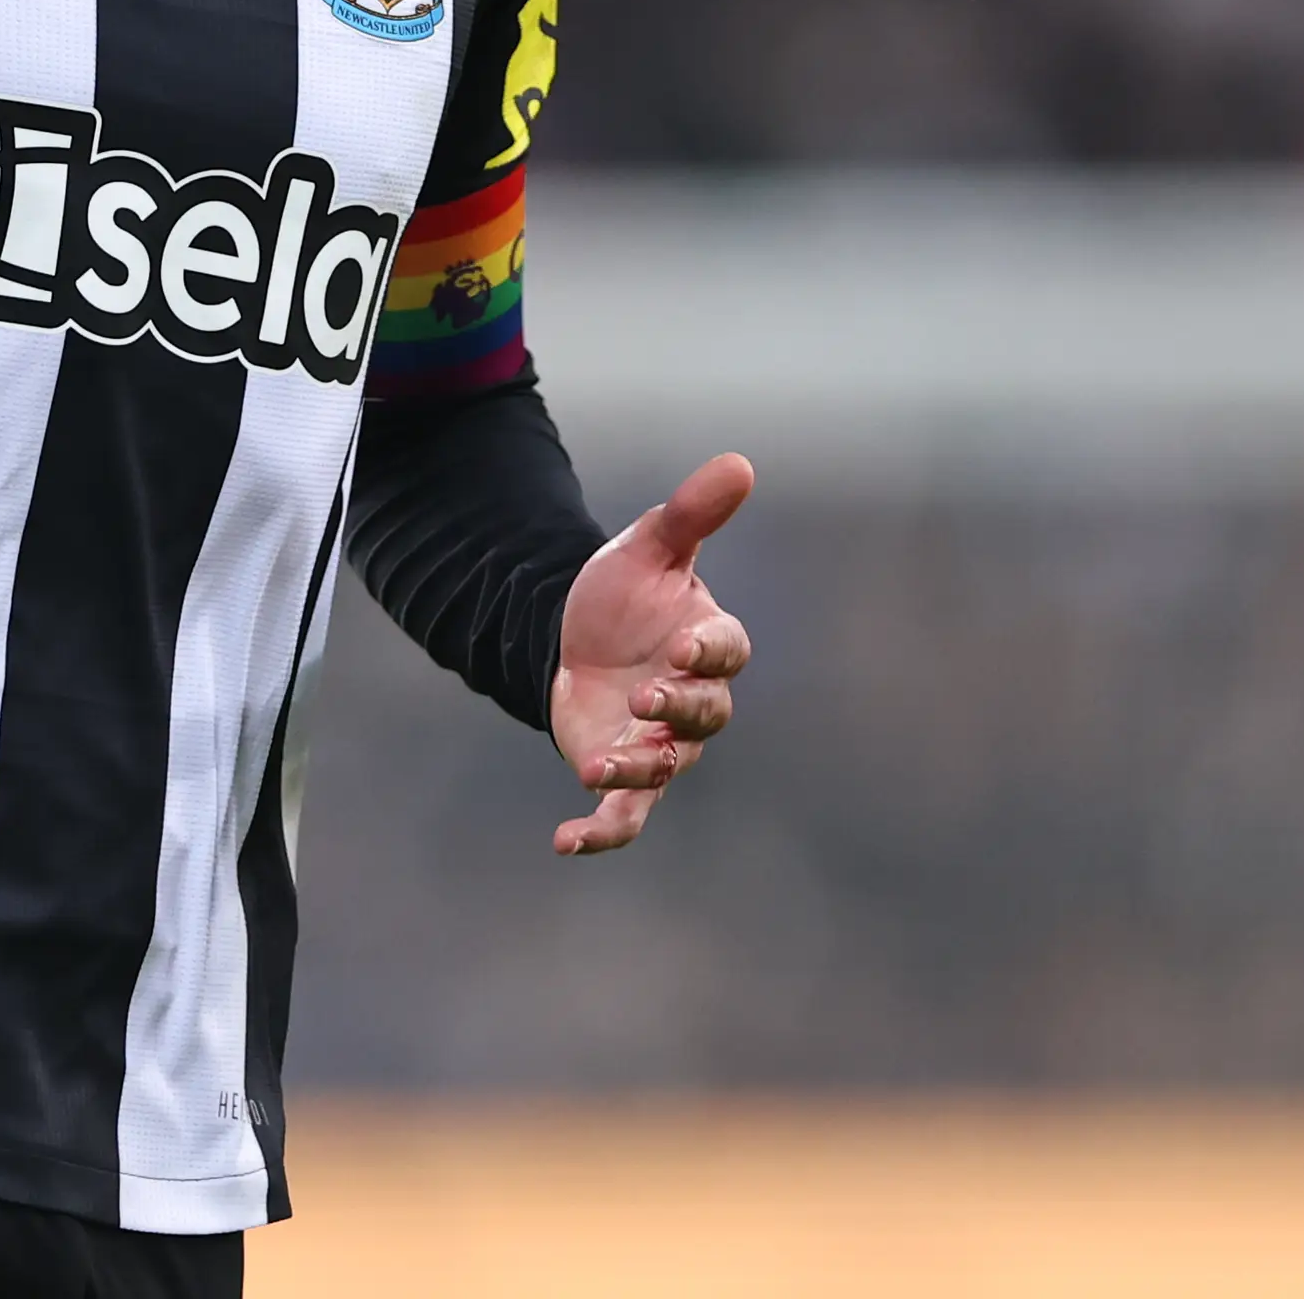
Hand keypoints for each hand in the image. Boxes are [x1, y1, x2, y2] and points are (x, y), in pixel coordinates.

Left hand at [547, 453, 754, 856]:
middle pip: (705, 716)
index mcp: (708, 643)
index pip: (726, 653)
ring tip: (596, 766)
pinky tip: (565, 841)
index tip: (683, 646)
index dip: (709, 652)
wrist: (576, 634)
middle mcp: (693, 701)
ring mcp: (661, 744)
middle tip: (644, 697)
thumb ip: (692, 514)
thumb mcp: (649, 547)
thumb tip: (739, 462)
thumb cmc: (627, 591)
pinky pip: (624, 815)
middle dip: (678, 710)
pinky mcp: (624, 775)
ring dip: (636, 771)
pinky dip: (600, 832)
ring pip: (665, 768)